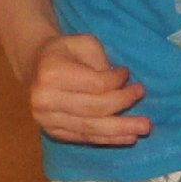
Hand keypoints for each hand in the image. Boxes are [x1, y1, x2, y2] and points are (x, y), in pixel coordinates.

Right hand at [26, 30, 148, 146]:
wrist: (34, 65)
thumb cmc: (63, 51)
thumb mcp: (83, 43)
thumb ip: (101, 61)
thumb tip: (120, 87)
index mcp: (52, 72)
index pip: (95, 84)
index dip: (117, 82)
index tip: (128, 74)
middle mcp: (45, 99)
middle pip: (94, 109)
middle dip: (123, 107)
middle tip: (146, 106)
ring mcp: (46, 118)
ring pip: (90, 128)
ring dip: (120, 130)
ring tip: (142, 130)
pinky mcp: (51, 131)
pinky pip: (84, 137)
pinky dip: (107, 139)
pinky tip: (126, 137)